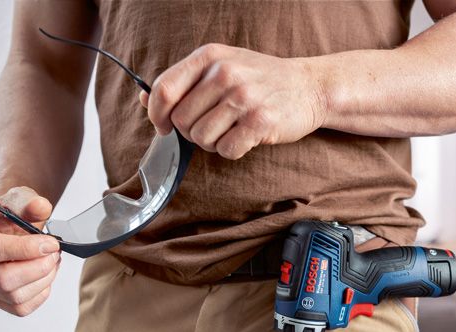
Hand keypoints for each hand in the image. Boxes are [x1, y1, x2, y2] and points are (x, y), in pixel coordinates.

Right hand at [0, 186, 61, 316]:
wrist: (8, 226)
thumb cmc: (10, 214)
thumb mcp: (19, 200)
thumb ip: (29, 202)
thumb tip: (41, 207)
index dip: (26, 249)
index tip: (51, 244)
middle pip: (3, 279)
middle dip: (39, 267)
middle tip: (54, 254)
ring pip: (14, 296)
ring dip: (43, 280)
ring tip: (52, 262)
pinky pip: (20, 308)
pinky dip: (40, 294)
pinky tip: (45, 276)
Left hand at [140, 43, 326, 159]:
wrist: (309, 87)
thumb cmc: (262, 79)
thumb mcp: (222, 67)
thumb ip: (184, 82)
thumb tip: (145, 99)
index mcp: (210, 57)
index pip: (164, 89)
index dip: (156, 114)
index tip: (162, 125)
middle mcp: (225, 74)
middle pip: (181, 120)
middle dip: (191, 132)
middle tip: (212, 126)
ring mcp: (243, 98)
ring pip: (202, 138)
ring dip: (212, 143)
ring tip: (230, 130)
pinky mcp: (260, 122)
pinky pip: (227, 150)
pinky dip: (232, 151)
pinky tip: (244, 138)